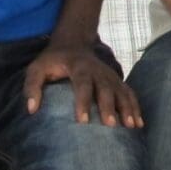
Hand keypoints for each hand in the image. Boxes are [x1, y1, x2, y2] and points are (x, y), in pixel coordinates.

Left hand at [23, 42, 141, 127]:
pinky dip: (135, 107)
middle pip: (106, 89)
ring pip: (122, 91)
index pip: (82, 84)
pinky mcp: (117, 80)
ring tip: (131, 126)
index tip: (82, 122)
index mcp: (78, 66)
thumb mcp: (36, 68)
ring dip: (127, 108)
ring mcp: (110, 75)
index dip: (82, 102)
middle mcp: (98, 70)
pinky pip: (129, 93)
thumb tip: (31, 109)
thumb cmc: (52, 60)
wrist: (74, 43)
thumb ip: (32, 86)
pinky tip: (139, 124)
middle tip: (111, 126)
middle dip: (109, 107)